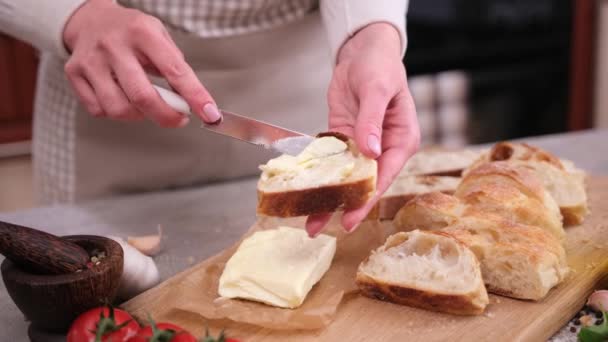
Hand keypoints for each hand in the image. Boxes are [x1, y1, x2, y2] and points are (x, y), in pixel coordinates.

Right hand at [62, 0, 220, 125]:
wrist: (90, 19)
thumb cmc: (132, 32)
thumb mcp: (159, 36)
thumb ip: (175, 66)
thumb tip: (191, 101)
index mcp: (142, 32)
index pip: (175, 71)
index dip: (195, 96)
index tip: (210, 114)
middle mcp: (114, 45)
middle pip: (143, 97)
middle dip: (166, 116)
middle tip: (178, 118)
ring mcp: (91, 60)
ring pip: (119, 109)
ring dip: (140, 116)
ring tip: (145, 103)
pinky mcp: (74, 73)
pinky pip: (100, 110)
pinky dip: (116, 112)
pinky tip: (122, 97)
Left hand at [306, 23, 419, 235]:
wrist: (363, 51)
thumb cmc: (379, 66)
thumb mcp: (377, 90)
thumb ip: (372, 121)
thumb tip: (371, 152)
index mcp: (401, 141)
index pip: (383, 176)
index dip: (366, 200)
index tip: (349, 219)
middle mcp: (383, 149)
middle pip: (363, 184)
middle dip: (344, 208)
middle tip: (320, 230)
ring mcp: (362, 146)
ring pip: (345, 178)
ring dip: (328, 198)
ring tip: (309, 222)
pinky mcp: (343, 139)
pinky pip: (331, 162)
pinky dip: (320, 177)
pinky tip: (306, 192)